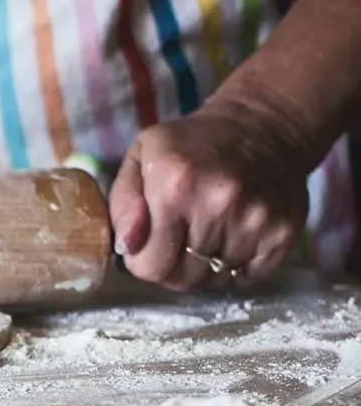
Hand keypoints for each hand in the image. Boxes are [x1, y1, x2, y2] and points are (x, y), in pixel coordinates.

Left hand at [108, 97, 311, 290]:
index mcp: (175, 186)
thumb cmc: (190, 146)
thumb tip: (127, 247)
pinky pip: (249, 277)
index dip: (144, 261)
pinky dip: (239, 266)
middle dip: (173, 267)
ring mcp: (255, 220)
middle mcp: (218, 204)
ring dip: (207, 265)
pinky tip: (235, 234)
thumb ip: (122, 205)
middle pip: (183, 279)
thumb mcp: (141, 158)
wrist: (264, 124)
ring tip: (208, 230)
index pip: (150, 267)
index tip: (150, 243)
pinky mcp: (283, 232)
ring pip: (215, 280)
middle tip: (179, 240)